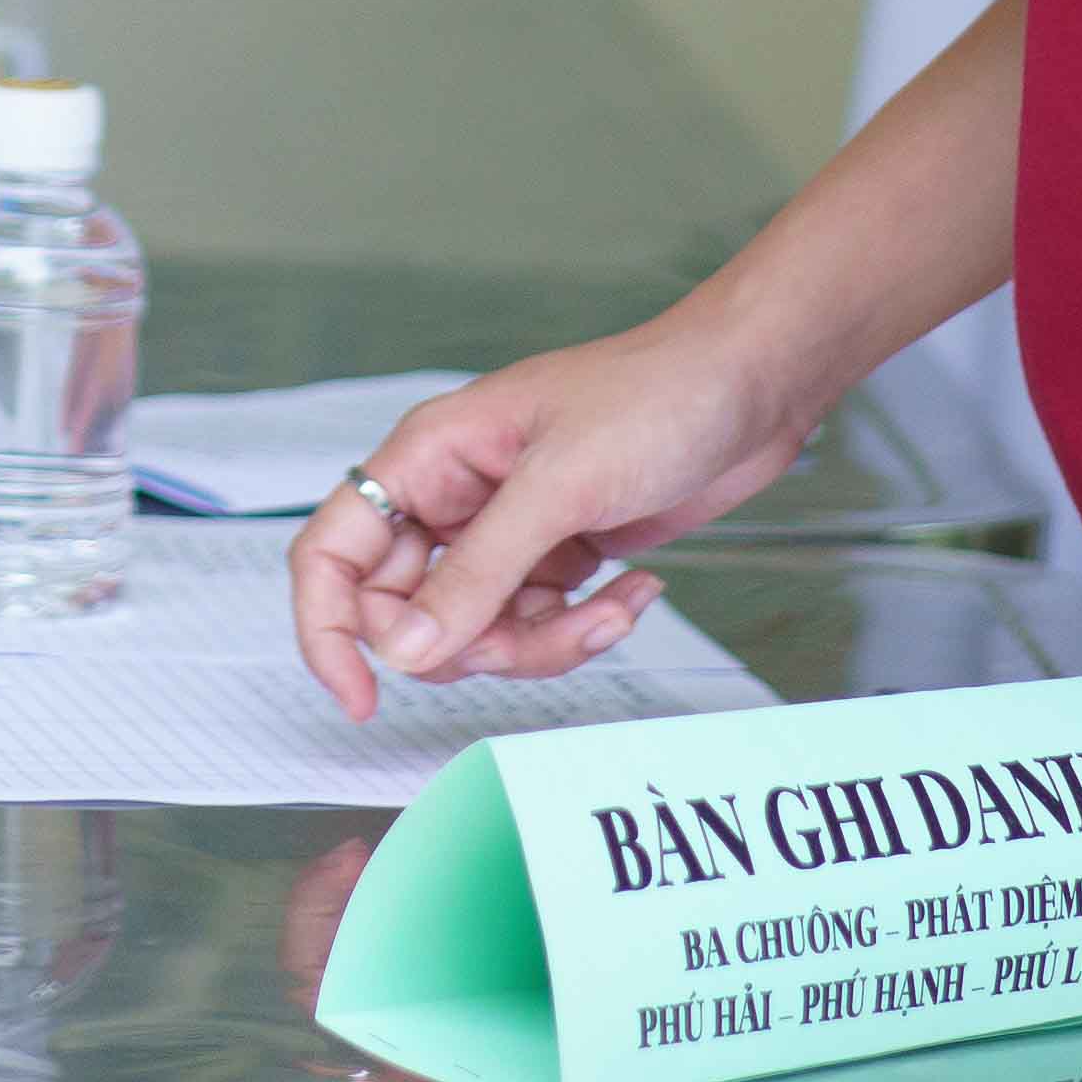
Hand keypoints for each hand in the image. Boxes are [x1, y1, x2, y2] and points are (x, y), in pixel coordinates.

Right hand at [287, 325, 804, 717]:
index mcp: (428, 458)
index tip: (361, 695)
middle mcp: (456, 497)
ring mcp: (509, 531)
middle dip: (472, 643)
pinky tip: (637, 590)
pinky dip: (586, 626)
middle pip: (410, 610)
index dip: (330, 628)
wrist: (750, 386)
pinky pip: (541, 625)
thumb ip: (476, 573)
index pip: (333, 553)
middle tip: (535, 632)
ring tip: (609, 608)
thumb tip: (406, 650)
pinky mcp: (560, 555)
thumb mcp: (559, 488)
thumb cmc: (653, 395)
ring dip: (545, 642)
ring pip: (479, 632)